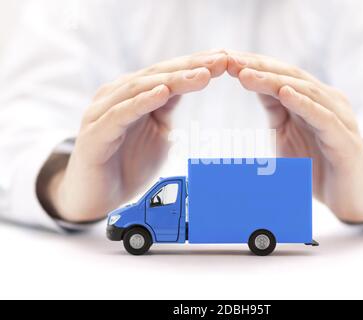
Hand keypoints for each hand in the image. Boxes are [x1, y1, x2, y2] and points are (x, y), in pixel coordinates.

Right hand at [40, 50, 227, 222]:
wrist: (98, 198)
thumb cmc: (129, 163)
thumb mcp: (158, 131)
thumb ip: (168, 107)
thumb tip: (192, 83)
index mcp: (132, 94)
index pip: (167, 73)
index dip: (196, 64)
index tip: (224, 59)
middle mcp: (116, 96)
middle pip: (156, 75)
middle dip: (190, 67)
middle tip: (221, 60)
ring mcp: (102, 113)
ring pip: (139, 89)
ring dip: (172, 80)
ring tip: (201, 74)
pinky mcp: (95, 134)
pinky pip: (120, 114)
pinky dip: (141, 102)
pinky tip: (162, 93)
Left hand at [227, 51, 362, 222]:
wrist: (349, 198)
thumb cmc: (316, 164)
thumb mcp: (287, 133)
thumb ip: (275, 110)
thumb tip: (252, 85)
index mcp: (313, 99)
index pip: (281, 74)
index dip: (254, 65)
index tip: (225, 59)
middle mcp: (328, 101)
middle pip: (291, 76)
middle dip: (258, 67)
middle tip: (229, 61)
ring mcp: (339, 118)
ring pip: (306, 92)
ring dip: (274, 81)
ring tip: (246, 74)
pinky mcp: (345, 140)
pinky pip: (324, 118)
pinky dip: (304, 104)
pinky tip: (285, 94)